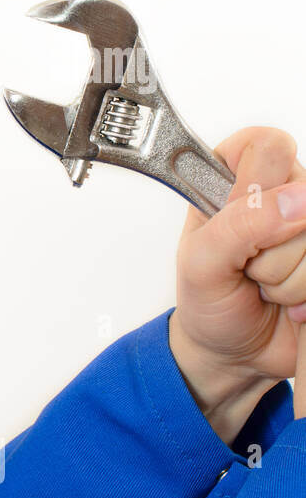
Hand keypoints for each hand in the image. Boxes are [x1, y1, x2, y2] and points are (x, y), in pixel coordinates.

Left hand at [170, 126, 305, 444]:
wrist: (234, 352)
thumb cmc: (208, 301)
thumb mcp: (201, 263)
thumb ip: (239, 225)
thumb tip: (297, 198)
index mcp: (235, 176)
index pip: (268, 145)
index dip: (256, 186)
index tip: (236, 219)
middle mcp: (280, 193)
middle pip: (304, 194)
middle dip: (271, 246)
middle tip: (246, 266)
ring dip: (289, 276)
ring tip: (264, 285)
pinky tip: (290, 301)